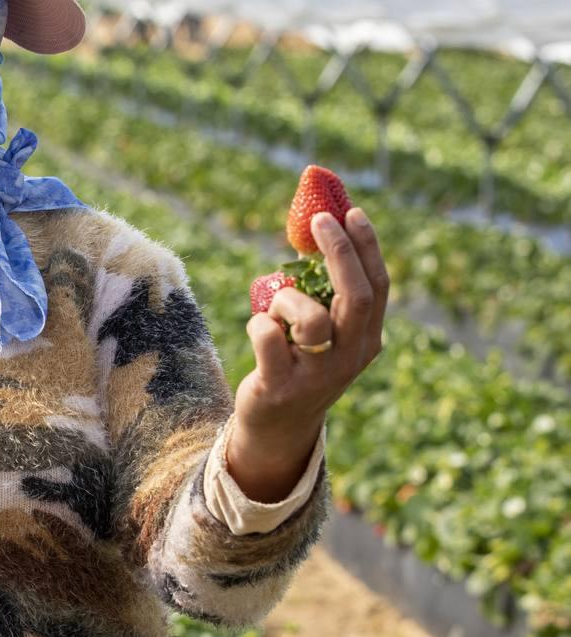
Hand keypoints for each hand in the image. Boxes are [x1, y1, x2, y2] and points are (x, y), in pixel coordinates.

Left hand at [228, 207, 388, 501]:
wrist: (277, 425)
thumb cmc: (299, 362)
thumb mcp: (324, 333)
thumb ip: (327, 295)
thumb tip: (318, 227)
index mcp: (367, 340)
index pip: (379, 287)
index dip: (367, 247)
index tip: (351, 212)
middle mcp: (351, 357)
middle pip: (358, 297)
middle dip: (340, 252)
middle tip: (319, 220)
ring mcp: (319, 375)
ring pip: (310, 318)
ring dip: (286, 300)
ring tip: (275, 312)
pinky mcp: (282, 386)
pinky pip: (266, 336)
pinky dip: (258, 324)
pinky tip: (259, 333)